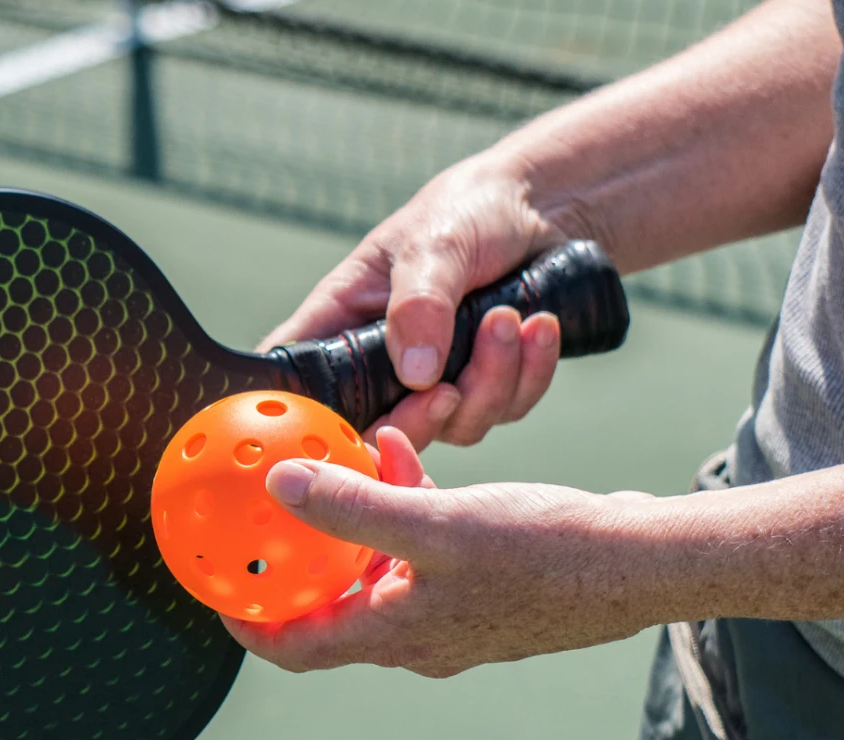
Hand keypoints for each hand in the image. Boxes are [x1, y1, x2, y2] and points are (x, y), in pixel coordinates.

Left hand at [221, 427, 662, 676]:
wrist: (642, 563)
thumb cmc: (546, 552)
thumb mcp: (435, 523)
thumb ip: (354, 507)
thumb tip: (280, 488)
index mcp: (396, 635)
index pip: (294, 647)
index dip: (247, 621)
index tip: (212, 587)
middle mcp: (419, 636)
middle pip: (333, 603)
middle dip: (303, 553)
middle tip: (270, 510)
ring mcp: (456, 614)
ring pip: (382, 566)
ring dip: (361, 516)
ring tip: (352, 458)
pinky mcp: (488, 586)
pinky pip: (425, 549)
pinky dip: (408, 509)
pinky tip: (412, 457)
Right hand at [258, 149, 570, 448]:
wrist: (546, 205)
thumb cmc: (468, 209)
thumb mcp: (436, 245)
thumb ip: (420, 306)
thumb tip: (415, 375)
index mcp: (342, 321)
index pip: (297, 385)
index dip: (306, 422)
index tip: (349, 430)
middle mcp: (382, 360)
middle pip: (380, 431)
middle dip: (425, 417)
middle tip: (452, 388)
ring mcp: (435, 379)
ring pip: (455, 424)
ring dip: (492, 379)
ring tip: (510, 318)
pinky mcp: (486, 384)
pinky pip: (506, 408)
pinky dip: (528, 373)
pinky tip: (539, 327)